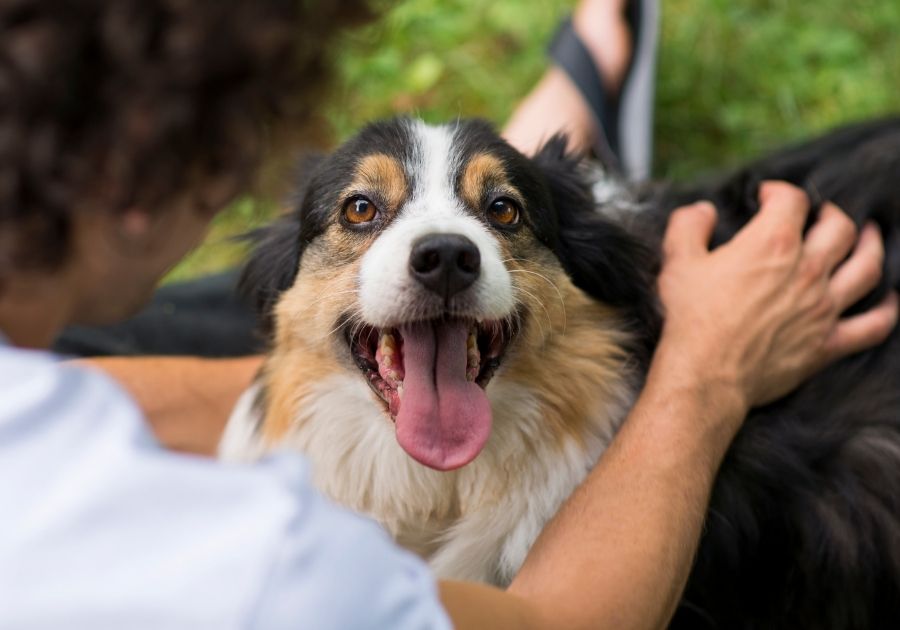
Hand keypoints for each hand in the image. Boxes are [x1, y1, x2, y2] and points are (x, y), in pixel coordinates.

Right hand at [656, 181, 897, 417]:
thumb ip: (688, 226)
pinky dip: (887, 311)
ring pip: (867, 267)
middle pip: (840, 227)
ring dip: (870, 247)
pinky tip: (890, 301)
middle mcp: (807, 270)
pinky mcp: (827, 342)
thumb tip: (703, 211)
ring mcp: (823, 307)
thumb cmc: (691, 318)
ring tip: (868, 237)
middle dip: (831, 214)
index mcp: (771, 244)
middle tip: (820, 215)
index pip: (792, 200)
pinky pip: (873, 325)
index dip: (780, 191)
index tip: (768, 197)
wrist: (705, 374)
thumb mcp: (678, 262)